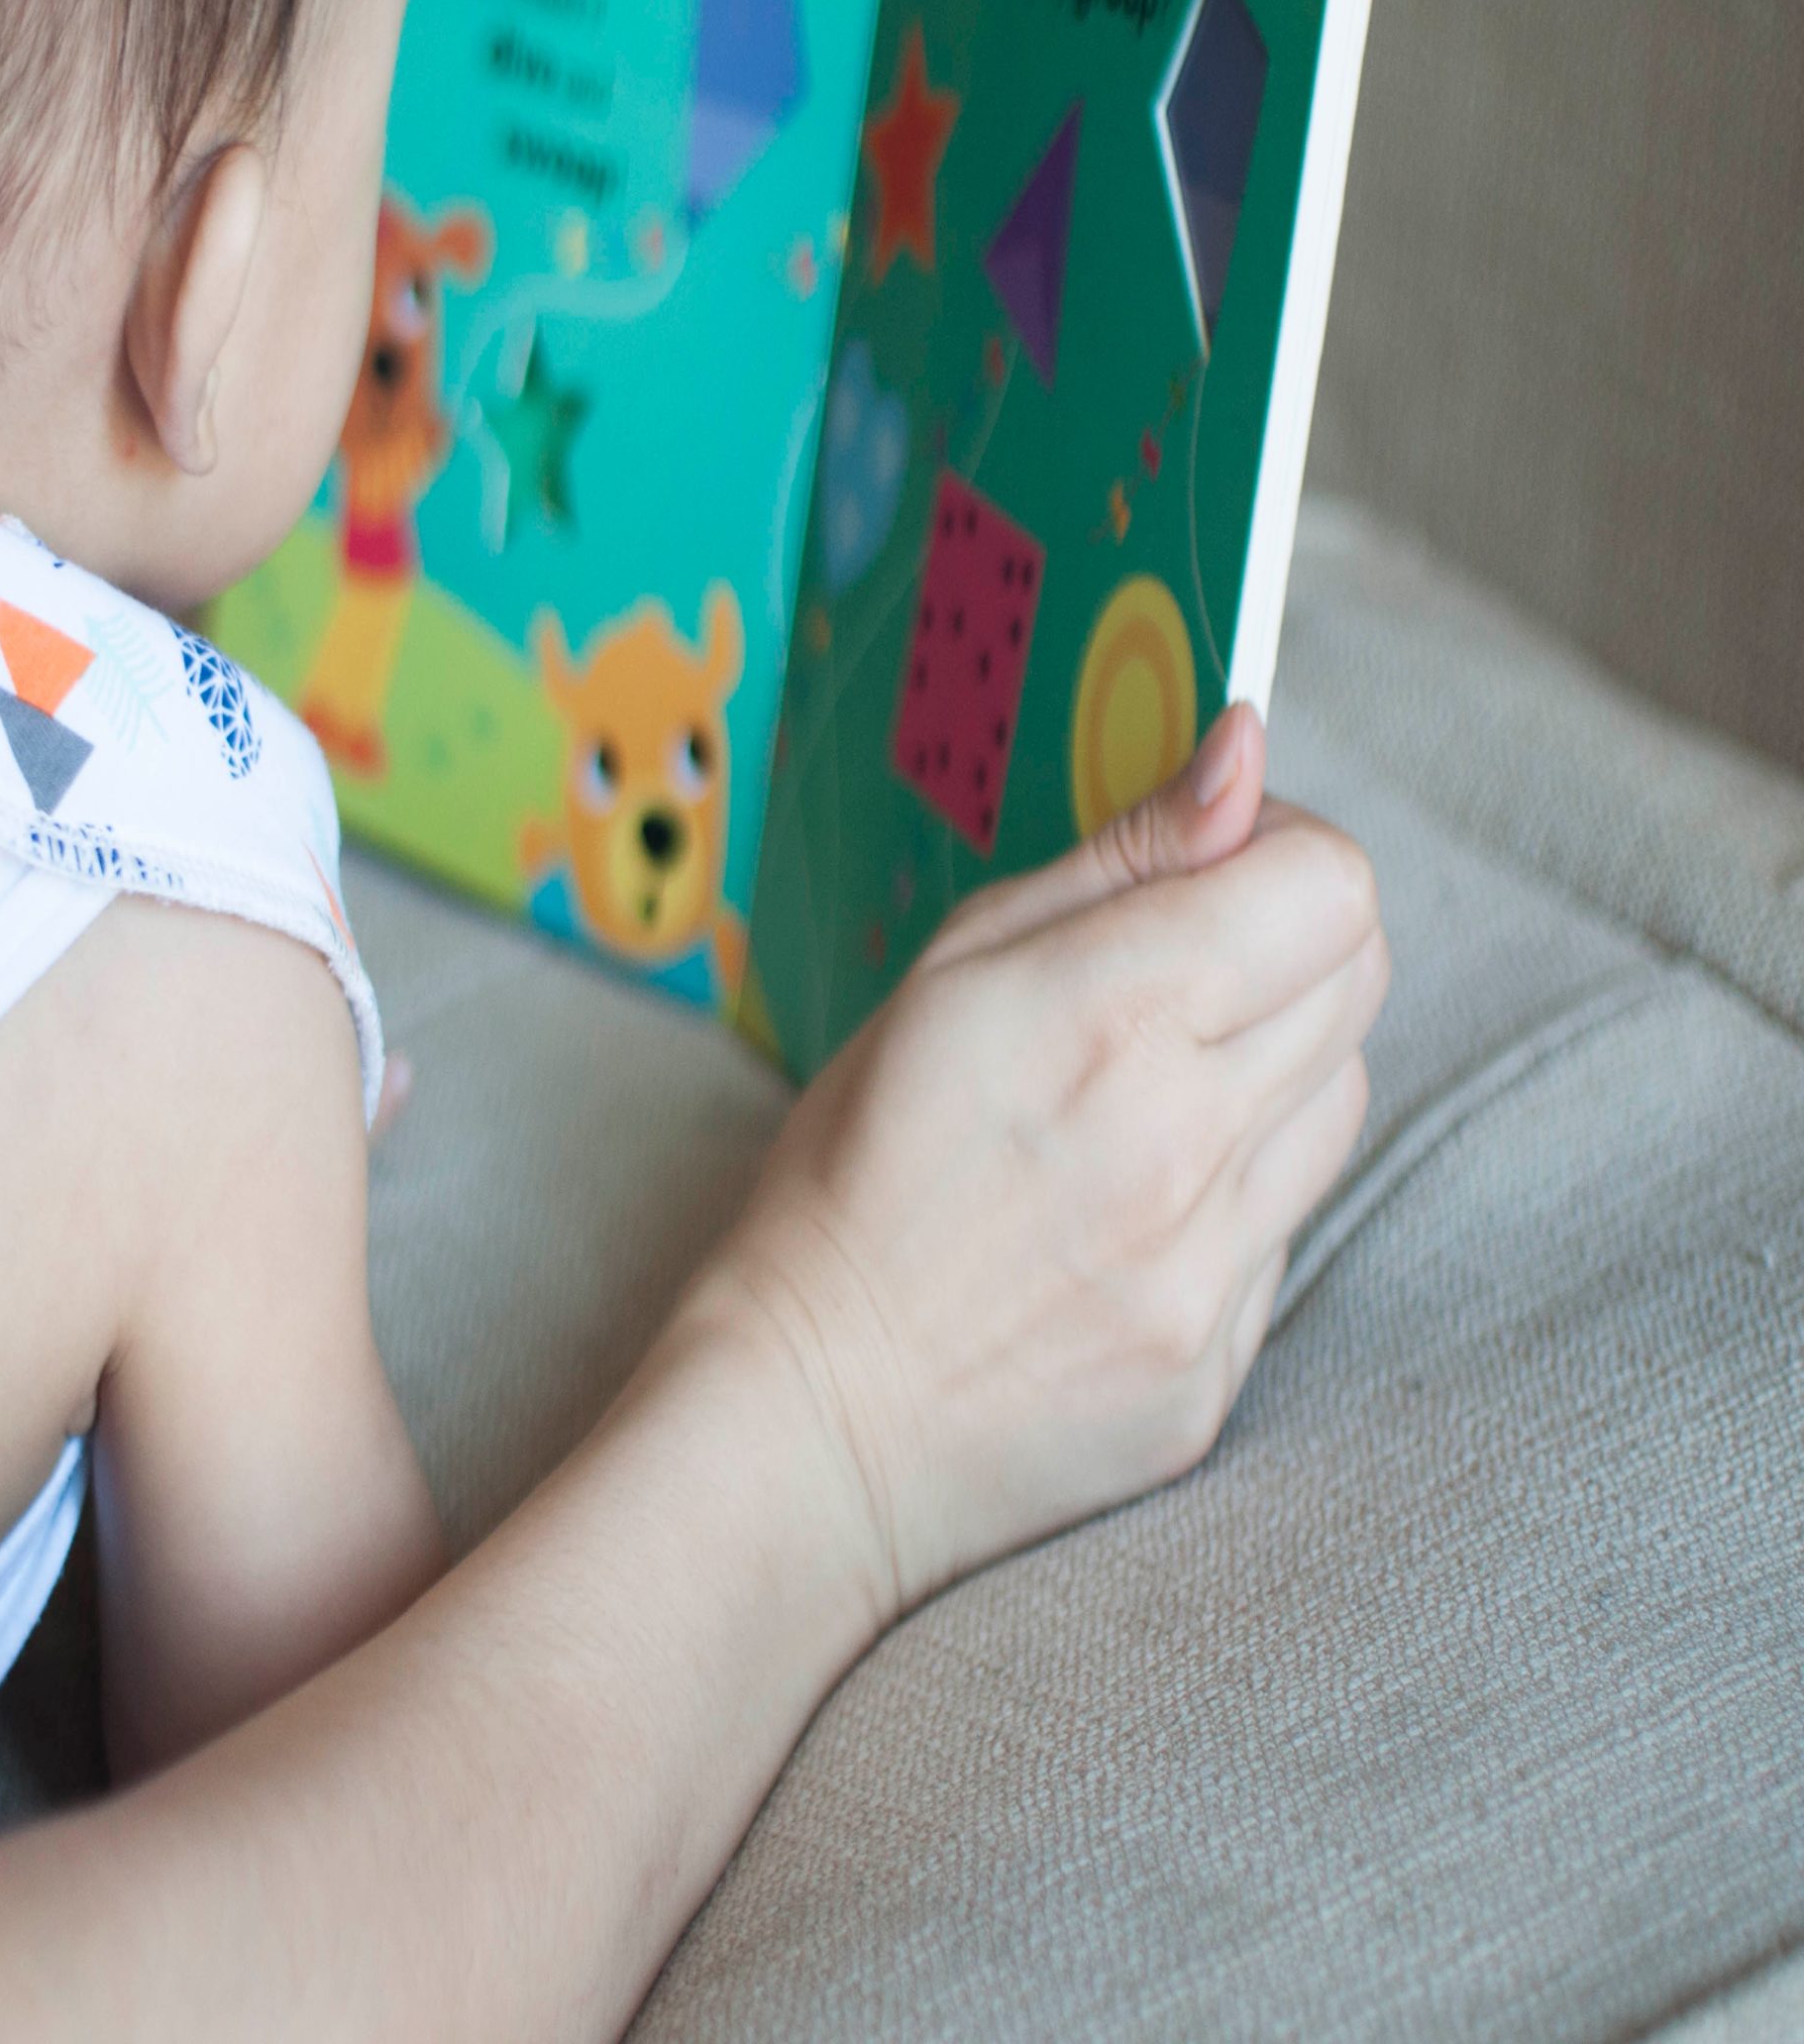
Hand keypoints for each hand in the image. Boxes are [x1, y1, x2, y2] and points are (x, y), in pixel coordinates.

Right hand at [703, 706, 1387, 1626]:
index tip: (1211, 868)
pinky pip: (1293, 1220)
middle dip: (1288, 941)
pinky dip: (1239, 1185)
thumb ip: (1115, 861)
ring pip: (1347, 1094)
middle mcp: (1185, 1140)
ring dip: (1278, 1062)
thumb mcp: (946, 975)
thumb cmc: (851, 1175)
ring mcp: (1217, 1265)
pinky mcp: (1230, 1357)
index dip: (1279, 851)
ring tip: (1147, 1094)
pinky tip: (1130, 1204)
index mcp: (1105, 1016)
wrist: (811, 1417)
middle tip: (1175, 972)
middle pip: (1362, 975)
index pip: (1328, 884)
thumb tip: (1242, 756)